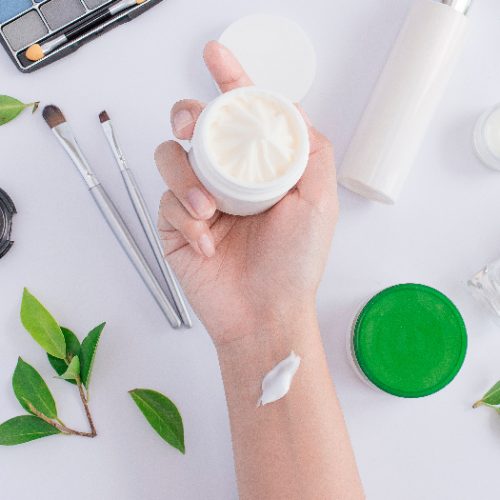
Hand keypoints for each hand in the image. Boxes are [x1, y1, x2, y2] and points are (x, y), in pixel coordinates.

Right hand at [155, 41, 337, 345]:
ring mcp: (199, 201)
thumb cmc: (293, 265)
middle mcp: (228, 179)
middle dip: (187, 116)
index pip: (242, 115)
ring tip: (208, 210)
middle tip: (192, 127)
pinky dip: (184, 220)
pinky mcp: (176, 226)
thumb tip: (291, 111)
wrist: (264, 314)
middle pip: (194, 126)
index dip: (230, 80)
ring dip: (184, 178)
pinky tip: (207, 243)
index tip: (216, 55)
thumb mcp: (318, 202)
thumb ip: (310, 152)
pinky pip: (164, 203)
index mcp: (260, 169)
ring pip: (170, 158)